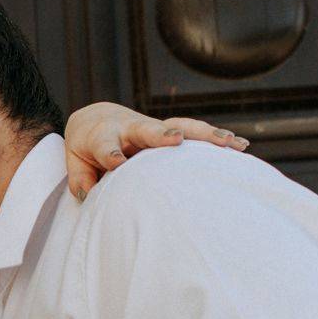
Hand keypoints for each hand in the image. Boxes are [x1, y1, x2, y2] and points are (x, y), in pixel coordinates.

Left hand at [64, 102, 249, 201]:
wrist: (95, 120)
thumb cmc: (86, 151)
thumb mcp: (77, 165)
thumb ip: (83, 181)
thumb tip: (95, 198)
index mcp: (102, 138)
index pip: (105, 147)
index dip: (111, 154)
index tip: (116, 163)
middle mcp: (130, 129)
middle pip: (146, 130)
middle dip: (161, 135)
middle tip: (175, 140)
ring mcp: (152, 128)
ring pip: (178, 127)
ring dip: (202, 135)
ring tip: (228, 144)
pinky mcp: (168, 132)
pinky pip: (194, 133)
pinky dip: (216, 139)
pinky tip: (240, 146)